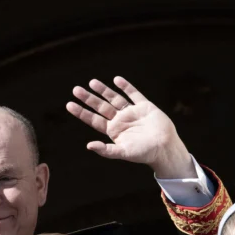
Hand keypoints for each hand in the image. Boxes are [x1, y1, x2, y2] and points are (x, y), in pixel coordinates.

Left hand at [66, 76, 194, 177]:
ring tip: (92, 82)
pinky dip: (126, 87)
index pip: (93, 120)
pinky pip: (133, 94)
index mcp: (113, 131)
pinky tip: (117, 80)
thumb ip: (106, 150)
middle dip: (88, 98)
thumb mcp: (122, 153)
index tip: (69, 104)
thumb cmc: (143, 153)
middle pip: (101, 107)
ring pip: (114, 98)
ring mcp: (131, 112)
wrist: (164, 148)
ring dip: (104, 90)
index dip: (81, 112)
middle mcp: (120, 120)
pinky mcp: (144, 106)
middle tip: (75, 89)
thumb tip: (88, 145)